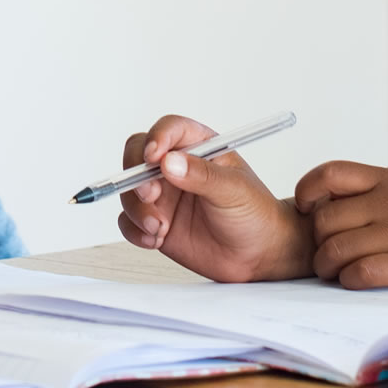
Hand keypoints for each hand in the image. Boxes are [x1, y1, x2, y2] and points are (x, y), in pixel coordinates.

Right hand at [115, 115, 309, 281]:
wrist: (258, 256)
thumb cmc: (254, 214)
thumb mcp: (234, 190)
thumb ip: (202, 175)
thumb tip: (169, 162)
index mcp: (198, 147)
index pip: (169, 130)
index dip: (156, 138)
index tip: (154, 157)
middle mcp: (176, 167)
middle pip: (137, 156)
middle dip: (136, 176)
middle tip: (150, 195)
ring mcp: (164, 195)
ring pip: (129, 190)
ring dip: (136, 208)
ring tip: (158, 227)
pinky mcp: (155, 221)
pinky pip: (128, 221)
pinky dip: (135, 230)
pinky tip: (155, 239)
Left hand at [294, 161, 387, 288]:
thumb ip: (374, 191)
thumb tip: (331, 204)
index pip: (328, 174)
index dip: (306, 191)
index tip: (306, 209)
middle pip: (324, 219)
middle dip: (316, 240)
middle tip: (325, 253)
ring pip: (336, 249)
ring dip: (328, 266)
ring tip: (335, 272)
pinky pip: (361, 274)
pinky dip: (349, 280)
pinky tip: (356, 280)